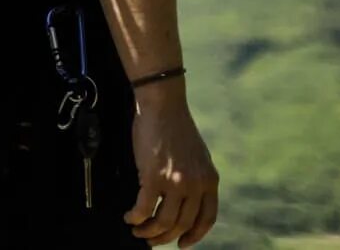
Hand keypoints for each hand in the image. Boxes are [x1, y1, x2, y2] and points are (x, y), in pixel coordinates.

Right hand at [125, 84, 217, 245]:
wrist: (162, 104)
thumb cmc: (174, 126)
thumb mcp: (196, 156)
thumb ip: (196, 178)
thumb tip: (183, 201)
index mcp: (210, 180)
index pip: (207, 218)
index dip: (194, 235)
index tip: (182, 244)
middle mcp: (196, 184)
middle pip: (182, 224)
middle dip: (165, 237)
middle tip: (151, 240)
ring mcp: (176, 182)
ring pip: (164, 221)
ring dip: (149, 231)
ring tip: (137, 230)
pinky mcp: (153, 177)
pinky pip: (145, 208)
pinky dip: (136, 217)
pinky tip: (129, 216)